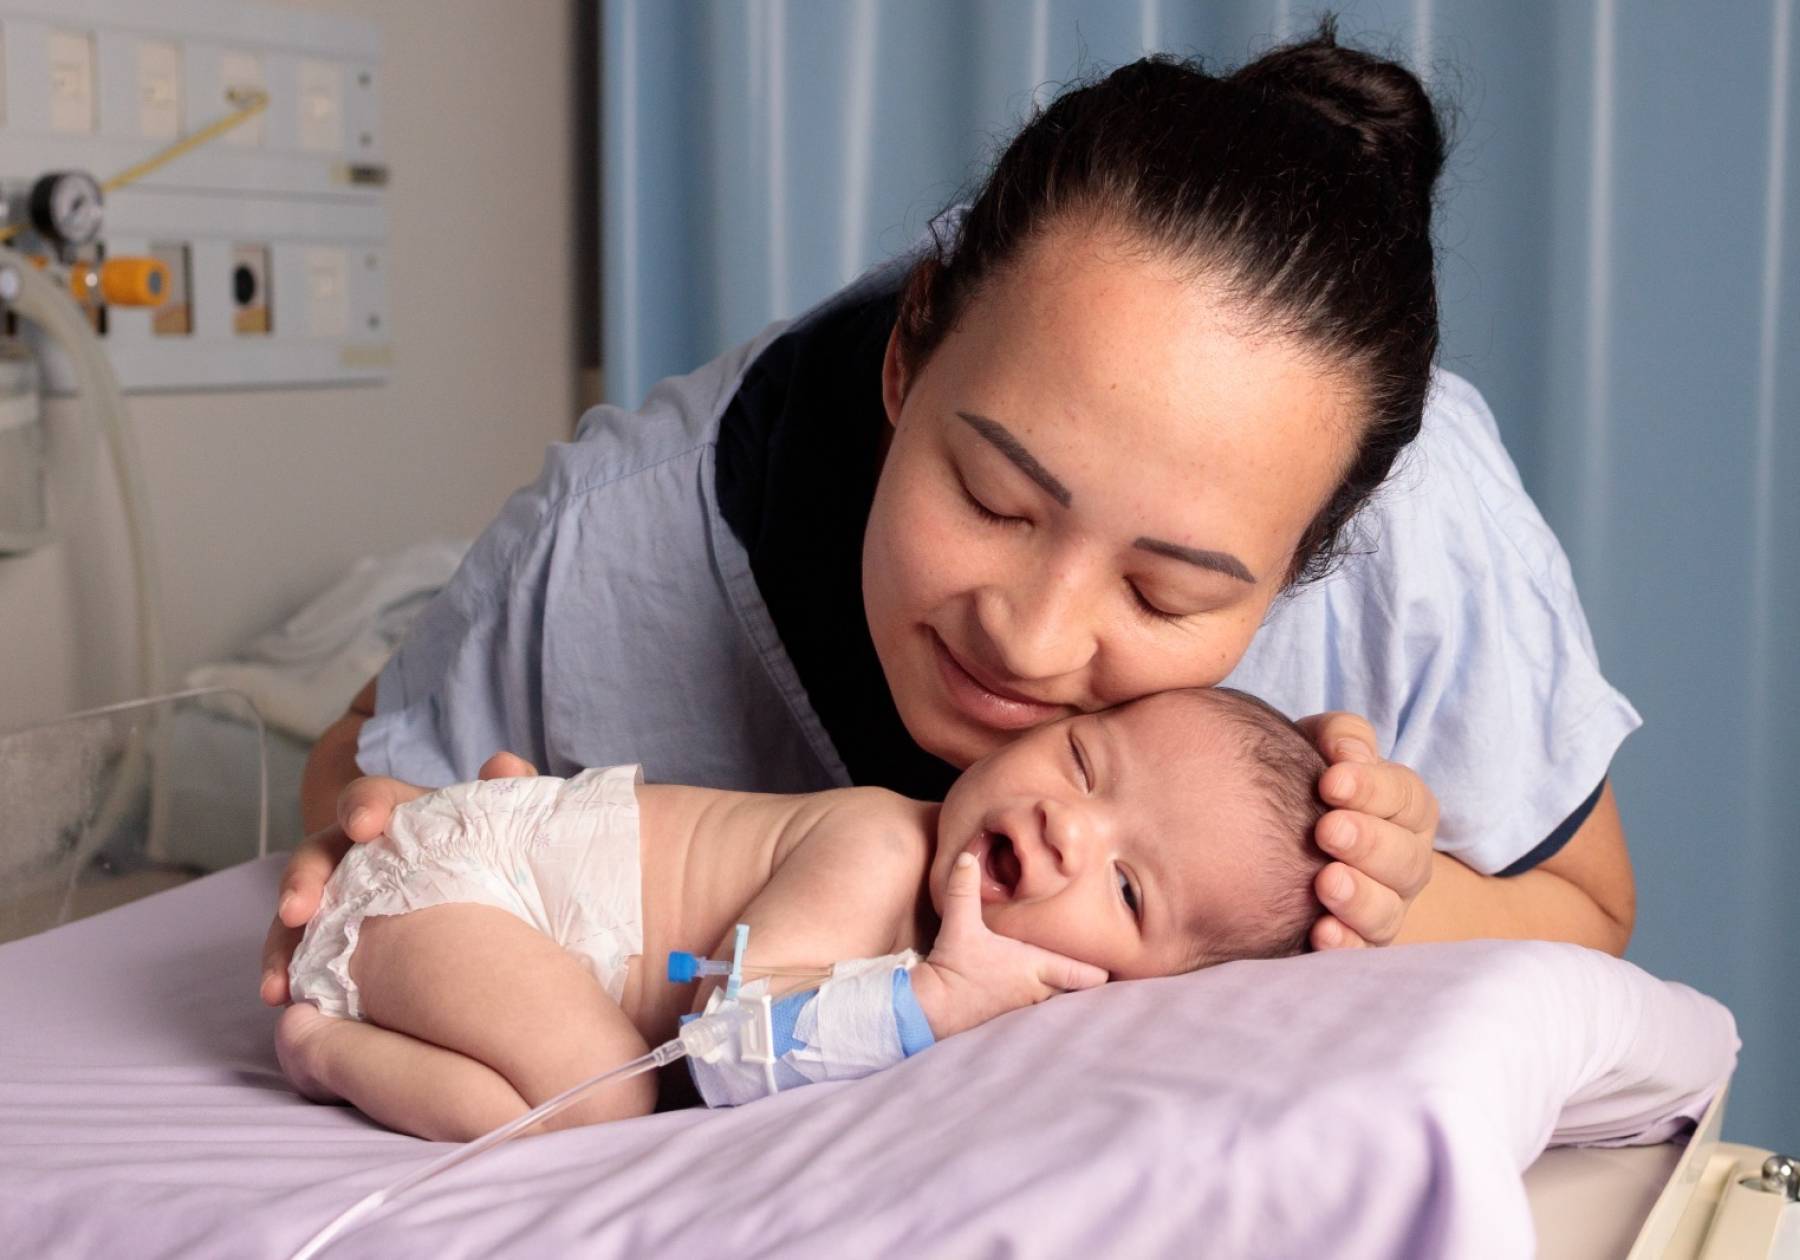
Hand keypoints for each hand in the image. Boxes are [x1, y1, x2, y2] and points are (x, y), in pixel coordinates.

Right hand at [258, 751, 536, 1004]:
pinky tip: (282, 998)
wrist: (511, 921)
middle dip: (302, 879)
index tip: (363, 825)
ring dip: (282, 942)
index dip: (362, 805)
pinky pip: (304, 956)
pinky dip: (288, 974)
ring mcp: (345, 899)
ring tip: (277, 981)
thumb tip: (504, 765)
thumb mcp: (509, 833)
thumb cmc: (501, 865)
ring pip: (300, 912)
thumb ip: (509, 798)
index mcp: (403, 817)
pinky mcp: (338, 943)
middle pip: (319, 854)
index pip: (372, 798)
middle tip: (296, 910)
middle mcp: (363, 853)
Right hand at [908, 852, 1108, 1039]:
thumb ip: (964, 888)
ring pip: (1059, 996)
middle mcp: (1038, 989)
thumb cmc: (953, 967)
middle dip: (1087, 974)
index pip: (1087, 975)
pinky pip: (1039, 1004)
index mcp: (1036, 966)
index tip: (1111, 953)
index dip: (1103, 967)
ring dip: (1064, 984)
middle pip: (1079, 988)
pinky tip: (1036, 982)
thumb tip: (966, 856)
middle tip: (1095, 956)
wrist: (932, 1008)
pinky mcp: (1010, 1015)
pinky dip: (1044, 994)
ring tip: (1068, 965)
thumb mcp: (959, 923)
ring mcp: (1025, 1006)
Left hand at [1296, 712, 1436, 949]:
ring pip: (1387, 911)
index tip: (1330, 782)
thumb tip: (1348, 754)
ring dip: (1359, 897)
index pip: (1407, 798)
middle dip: (1368, 843)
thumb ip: (1340, 737)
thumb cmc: (1309, 781)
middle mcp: (1404, 863)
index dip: (1373, 790)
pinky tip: (1319, 932)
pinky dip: (1344, 944)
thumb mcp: (1323, 747)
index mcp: (1406, 810)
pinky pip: (1358, 951)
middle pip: (1405, 858)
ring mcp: (1384, 906)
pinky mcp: (1354, 940)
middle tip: (1327, 831)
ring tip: (1325, 883)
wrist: (1272, 833)